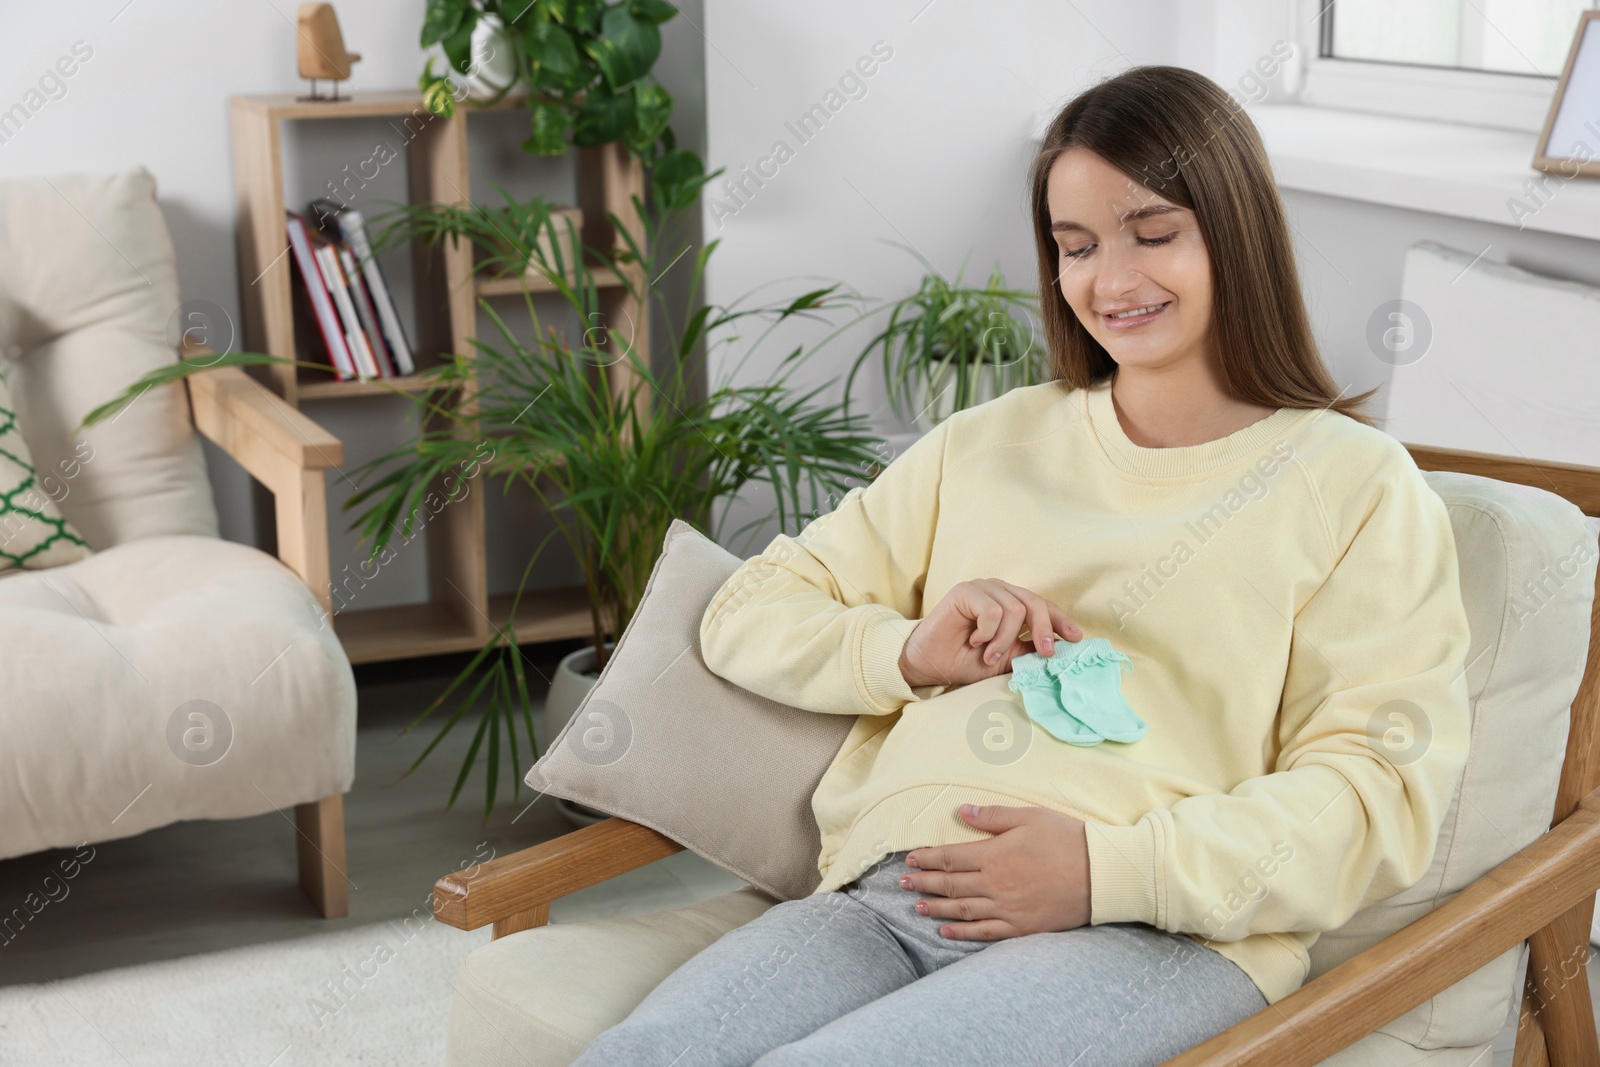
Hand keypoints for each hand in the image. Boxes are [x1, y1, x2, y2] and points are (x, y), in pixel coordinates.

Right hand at [899, 578, 1080, 688]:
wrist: (930, 664)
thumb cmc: (966, 661)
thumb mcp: (1007, 659)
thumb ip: (1029, 650)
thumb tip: (1061, 648)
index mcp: (1011, 603)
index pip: (1042, 606)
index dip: (1060, 621)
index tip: (1075, 638)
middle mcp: (999, 591)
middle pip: (1034, 603)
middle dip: (1043, 630)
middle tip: (1045, 654)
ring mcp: (982, 588)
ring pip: (1014, 610)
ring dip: (1004, 640)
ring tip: (989, 655)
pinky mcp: (965, 590)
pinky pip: (992, 610)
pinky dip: (987, 632)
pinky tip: (975, 641)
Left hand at [899, 804, 1089, 939]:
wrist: (1101, 874)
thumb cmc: (1067, 839)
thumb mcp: (1029, 817)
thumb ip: (993, 816)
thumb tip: (962, 811)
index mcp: (995, 854)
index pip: (951, 857)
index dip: (928, 858)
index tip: (910, 858)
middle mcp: (995, 883)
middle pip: (951, 884)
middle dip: (924, 882)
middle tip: (903, 883)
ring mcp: (1007, 908)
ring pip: (962, 909)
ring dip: (936, 908)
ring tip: (917, 906)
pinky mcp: (1021, 926)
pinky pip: (984, 932)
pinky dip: (962, 933)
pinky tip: (946, 931)